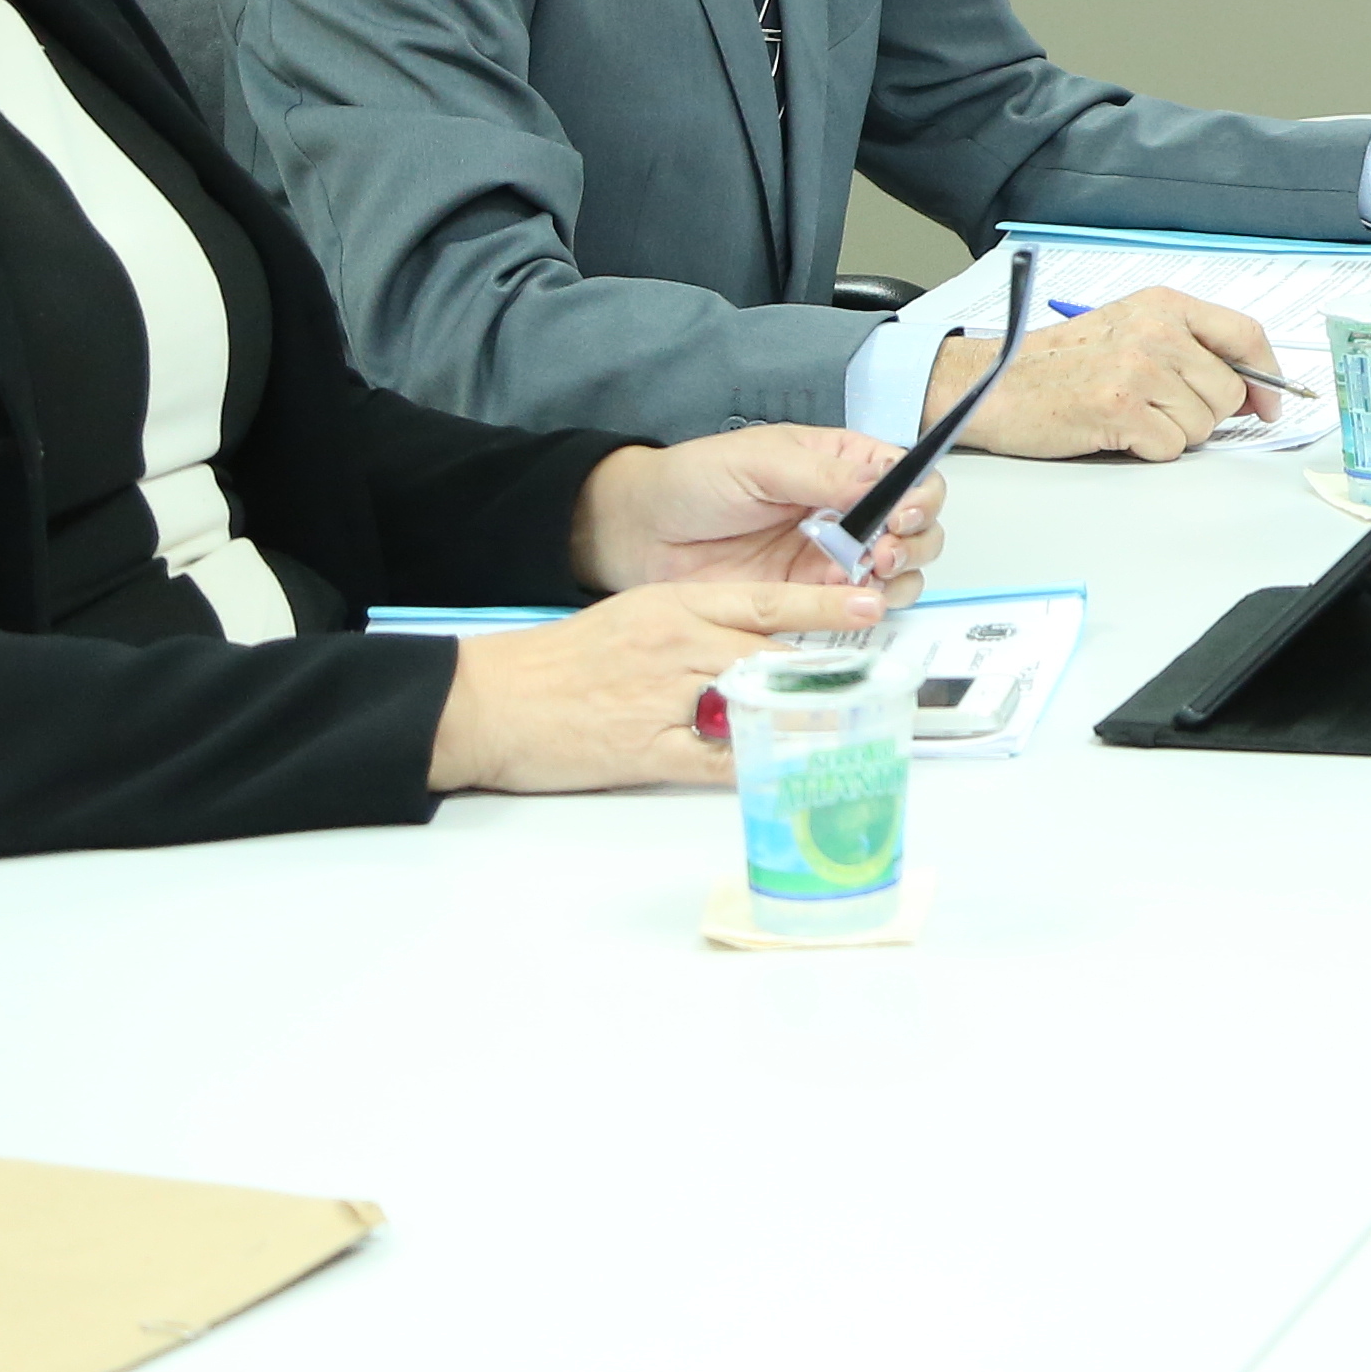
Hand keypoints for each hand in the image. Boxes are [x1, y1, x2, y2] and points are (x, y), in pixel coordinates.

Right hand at [429, 578, 869, 793]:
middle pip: (771, 654)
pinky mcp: (646, 749)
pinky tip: (790, 771)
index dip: (822, 603)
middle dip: (825, 669)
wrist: (492, 700)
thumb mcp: (633, 621)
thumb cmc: (561, 662)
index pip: (764, 600)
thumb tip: (755, 648)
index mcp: (673, 606)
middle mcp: (676, 645)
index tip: (871, 603)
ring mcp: (663, 697)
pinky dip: (756, 767)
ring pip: (753, 704)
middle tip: (878, 679)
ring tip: (852, 727)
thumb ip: (694, 629)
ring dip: (802, 718)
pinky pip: (716, 761)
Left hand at [569, 427, 941, 598]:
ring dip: (902, 574)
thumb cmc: (694, 481)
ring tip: (874, 573)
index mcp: (841, 463)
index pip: (908, 475)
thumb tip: (883, 484)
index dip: (920, 494)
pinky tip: (854, 600)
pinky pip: (859, 605)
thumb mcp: (759, 461)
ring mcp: (833, 556)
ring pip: (900, 570)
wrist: (640, 534)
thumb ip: (823, 476)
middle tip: (888, 549)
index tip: (904, 512)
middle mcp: (848, 510)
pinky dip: (871, 606)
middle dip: (917, 538)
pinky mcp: (812, 597)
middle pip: (918, 525)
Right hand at [966, 285, 1268, 459]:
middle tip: (1161, 412)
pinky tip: (1116, 432)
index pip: (1245, 333)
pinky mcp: (1121, 409)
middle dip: (1205, 414)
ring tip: (1131, 417)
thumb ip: (1187, 346)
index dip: (1268, 375)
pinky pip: (1170, 448)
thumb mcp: (1128, 330)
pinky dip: (1148, 450)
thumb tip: (1248, 388)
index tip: (1269, 403)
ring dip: (1173, 433)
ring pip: (1202, 425)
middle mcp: (1157, 331)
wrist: (994, 384)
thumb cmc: (1059, 363)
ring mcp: (1139, 369)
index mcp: (1163, 305)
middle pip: (1228, 391)